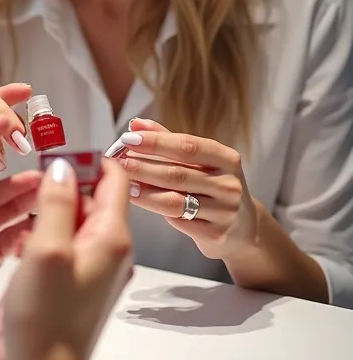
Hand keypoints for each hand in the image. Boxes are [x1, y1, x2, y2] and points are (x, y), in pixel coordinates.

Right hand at [0, 157, 131, 359]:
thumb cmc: (44, 322)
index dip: (88, 157)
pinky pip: (63, 242)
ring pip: (75, 218)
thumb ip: (57, 201)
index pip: (114, 178)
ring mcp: (92, 266)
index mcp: (112, 238)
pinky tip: (23, 243)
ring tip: (25, 215)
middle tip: (32, 180)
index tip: (57, 149)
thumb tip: (64, 164)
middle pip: (93, 196)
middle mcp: (109, 250)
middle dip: (63, 183)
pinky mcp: (73, 280)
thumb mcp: (46, 248)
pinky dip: (45, 234)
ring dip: (50, 210)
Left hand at [117, 118, 257, 260]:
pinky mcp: (216, 235)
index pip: (187, 146)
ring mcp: (225, 212)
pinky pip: (177, 221)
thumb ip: (168, 140)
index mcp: (227, 159)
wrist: (242, 228)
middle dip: (142, 166)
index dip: (155, 142)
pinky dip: (155, 209)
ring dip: (144, 190)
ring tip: (122, 183)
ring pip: (174, 200)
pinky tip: (138, 201)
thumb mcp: (200, 161)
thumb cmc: (212, 186)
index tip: (128, 138)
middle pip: (177, 173)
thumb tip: (136, 124)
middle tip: (117, 162)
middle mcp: (230, 184)